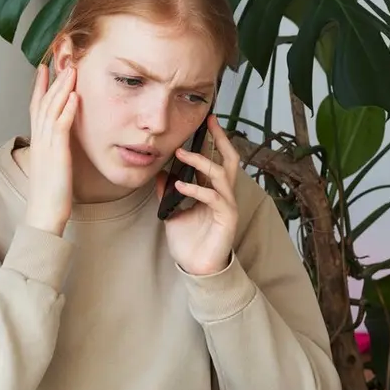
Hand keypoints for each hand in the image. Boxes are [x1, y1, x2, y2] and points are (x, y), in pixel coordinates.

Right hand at [24, 62, 78, 234]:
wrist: (43, 213)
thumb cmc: (50, 196)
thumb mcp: (51, 168)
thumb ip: (54, 152)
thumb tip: (60, 144)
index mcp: (38, 143)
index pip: (36, 108)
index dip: (39, 87)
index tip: (43, 69)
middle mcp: (39, 141)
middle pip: (43, 103)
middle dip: (51, 81)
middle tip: (59, 61)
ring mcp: (46, 146)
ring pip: (51, 110)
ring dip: (61, 88)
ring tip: (70, 71)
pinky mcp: (57, 154)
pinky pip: (61, 127)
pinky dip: (67, 109)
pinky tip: (74, 96)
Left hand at [157, 114, 239, 275]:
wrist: (196, 267)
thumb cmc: (188, 241)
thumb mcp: (172, 212)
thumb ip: (167, 193)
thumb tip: (160, 173)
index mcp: (212, 191)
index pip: (215, 159)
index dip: (212, 141)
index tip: (205, 122)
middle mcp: (223, 194)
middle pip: (229, 159)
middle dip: (220, 139)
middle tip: (209, 122)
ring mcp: (227, 205)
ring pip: (220, 174)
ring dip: (200, 162)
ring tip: (181, 155)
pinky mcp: (226, 218)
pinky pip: (213, 198)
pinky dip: (196, 189)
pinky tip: (179, 186)